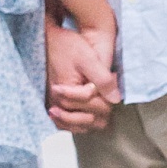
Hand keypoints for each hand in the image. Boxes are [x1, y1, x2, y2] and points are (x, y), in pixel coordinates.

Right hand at [45, 17, 117, 132]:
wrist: (50, 41)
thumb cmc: (67, 46)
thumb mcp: (88, 59)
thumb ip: (102, 80)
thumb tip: (116, 99)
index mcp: (65, 94)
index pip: (97, 107)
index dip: (108, 95)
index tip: (111, 77)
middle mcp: (57, 105)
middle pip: (91, 120)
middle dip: (103, 106)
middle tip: (107, 89)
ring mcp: (54, 108)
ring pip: (82, 126)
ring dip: (94, 115)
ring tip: (101, 98)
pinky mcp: (53, 107)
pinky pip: (70, 125)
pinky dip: (82, 121)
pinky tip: (91, 110)